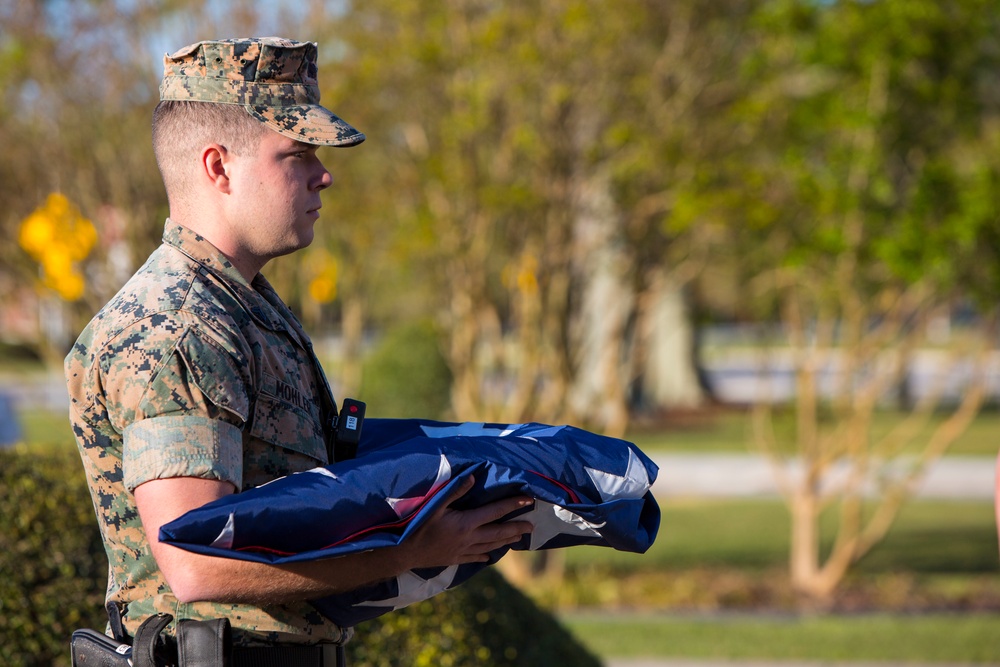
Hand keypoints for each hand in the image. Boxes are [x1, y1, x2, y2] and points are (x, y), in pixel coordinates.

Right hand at [398, 475, 533, 569]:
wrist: (403, 553)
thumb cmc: (417, 525)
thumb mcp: (435, 504)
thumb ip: (455, 490)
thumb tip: (473, 477)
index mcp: (466, 523)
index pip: (495, 512)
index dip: (513, 505)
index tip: (529, 500)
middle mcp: (469, 538)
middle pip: (498, 533)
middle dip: (516, 528)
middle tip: (531, 526)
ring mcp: (462, 551)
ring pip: (489, 547)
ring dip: (505, 542)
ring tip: (517, 539)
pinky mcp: (453, 559)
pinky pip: (473, 558)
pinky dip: (484, 556)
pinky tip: (489, 557)